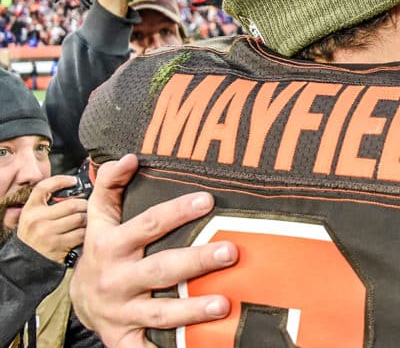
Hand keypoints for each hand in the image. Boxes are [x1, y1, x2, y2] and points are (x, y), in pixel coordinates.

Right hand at [16, 175, 87, 263]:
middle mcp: (37, 219)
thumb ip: (47, 204)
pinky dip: (86, 233)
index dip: (61, 180)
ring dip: (88, 219)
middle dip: (84, 205)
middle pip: (72, 204)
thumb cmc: (35, 236)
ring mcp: (47, 232)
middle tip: (87, 208)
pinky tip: (84, 233)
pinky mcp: (58, 244)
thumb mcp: (33, 217)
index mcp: (31, 209)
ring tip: (87, 221)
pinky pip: (81, 233)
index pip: (44, 187)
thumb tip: (73, 189)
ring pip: (80, 218)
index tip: (73, 181)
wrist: (27, 261)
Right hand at [70, 154, 236, 347]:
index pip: (148, 224)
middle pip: (161, 269)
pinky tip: (199, 345)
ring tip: (225, 303)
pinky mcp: (125, 338)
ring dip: (192, 310)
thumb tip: (128, 158)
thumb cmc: (102, 252)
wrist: (79, 301)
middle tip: (232, 252)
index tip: (208, 200)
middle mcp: (117, 279)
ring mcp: (122, 312)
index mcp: (111, 246)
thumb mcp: (100, 219)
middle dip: (197, 261)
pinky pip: (146, 347)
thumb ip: (111, 186)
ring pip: (159, 313)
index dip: (177, 211)